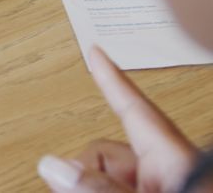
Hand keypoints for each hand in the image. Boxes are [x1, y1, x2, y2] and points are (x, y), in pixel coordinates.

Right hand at [37, 47, 197, 191]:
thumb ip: (102, 186)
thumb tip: (54, 166)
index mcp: (175, 159)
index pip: (134, 106)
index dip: (111, 78)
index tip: (95, 51)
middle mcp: (168, 169)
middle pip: (108, 148)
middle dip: (85, 165)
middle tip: (65, 186)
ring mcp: (161, 185)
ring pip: (106, 170)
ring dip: (89, 183)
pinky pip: (115, 184)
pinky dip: (99, 189)